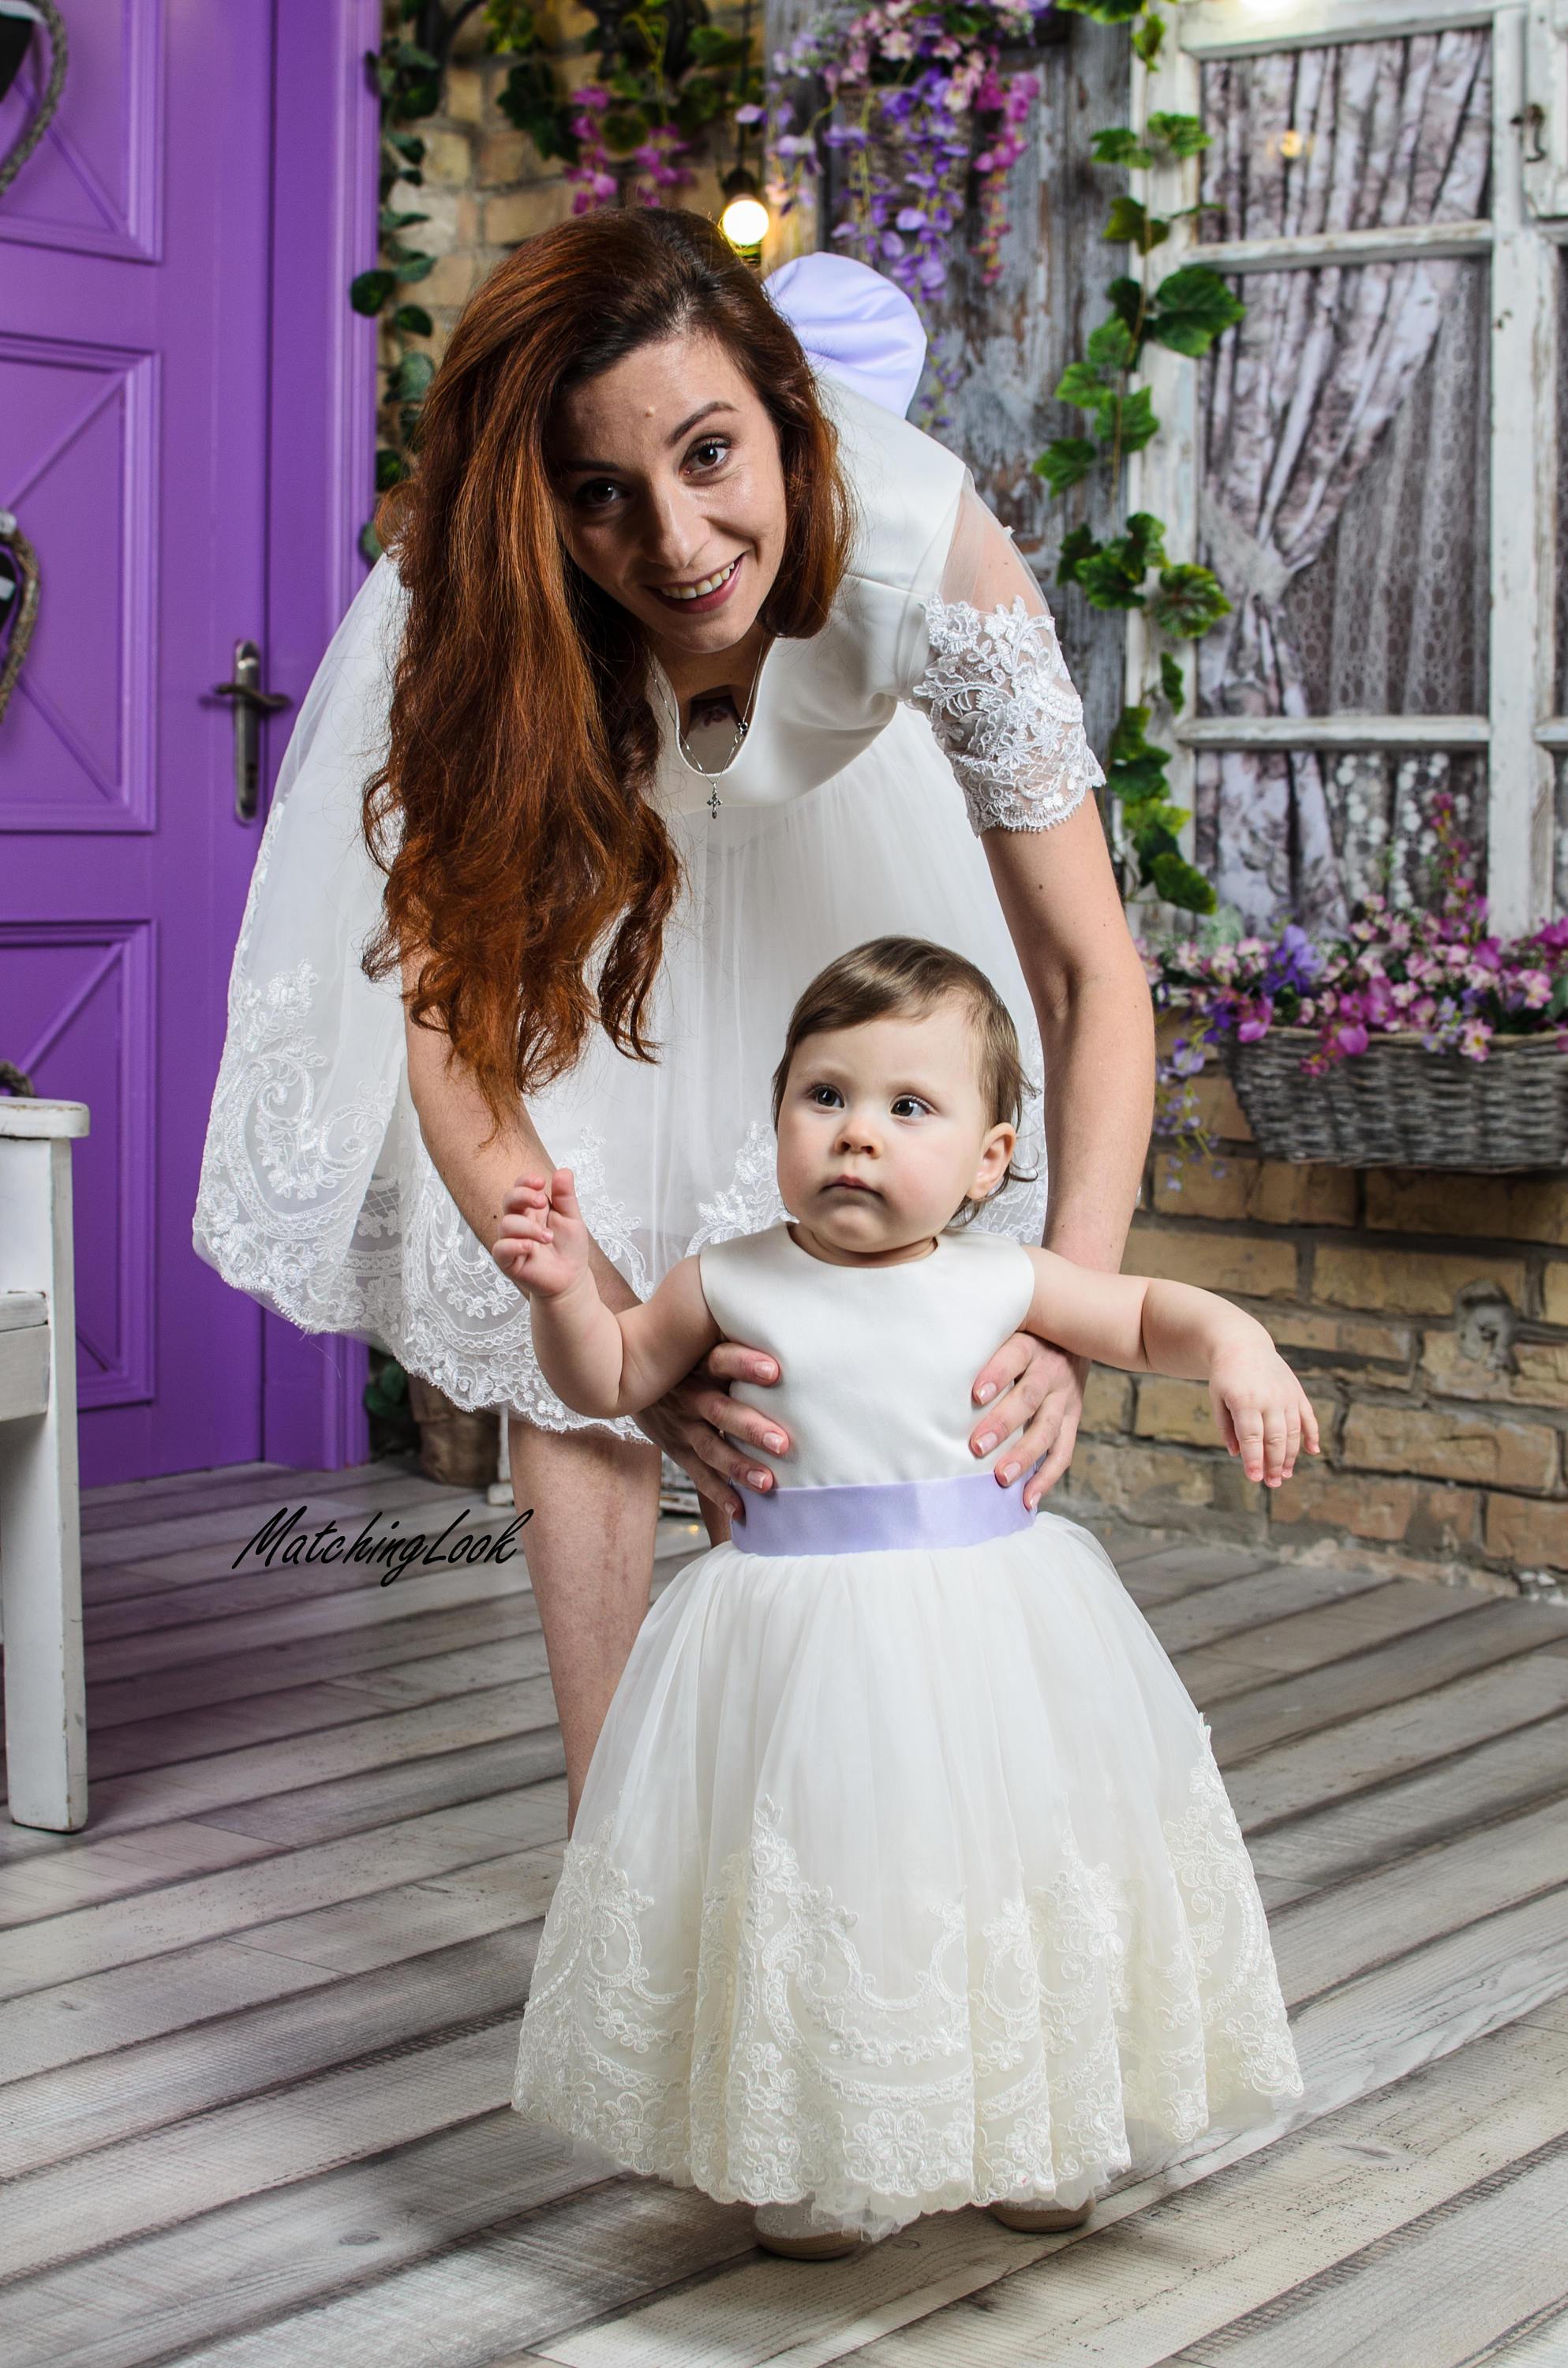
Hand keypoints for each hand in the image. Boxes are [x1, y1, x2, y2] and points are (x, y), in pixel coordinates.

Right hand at [490, 1167, 591, 1299]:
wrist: (571, 1279)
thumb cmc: (569, 1248)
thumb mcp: (572, 1219)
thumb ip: (566, 1197)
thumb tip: (563, 1171)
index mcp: (533, 1209)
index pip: (520, 1187)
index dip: (526, 1181)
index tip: (541, 1182)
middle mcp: (520, 1222)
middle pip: (508, 1200)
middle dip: (523, 1196)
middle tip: (543, 1202)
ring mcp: (512, 1241)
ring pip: (506, 1224)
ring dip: (529, 1227)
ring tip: (548, 1237)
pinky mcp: (508, 1261)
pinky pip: (500, 1248)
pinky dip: (514, 1245)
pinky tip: (530, 1247)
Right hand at [633, 1340, 790, 1525]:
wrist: (625, 1372)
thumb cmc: (684, 1349)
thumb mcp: (696, 1332)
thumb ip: (729, 1323)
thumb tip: (784, 1299)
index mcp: (696, 1362)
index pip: (720, 1358)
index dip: (745, 1363)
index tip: (776, 1369)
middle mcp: (688, 1395)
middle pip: (721, 1411)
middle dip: (751, 1427)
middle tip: (784, 1442)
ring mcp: (681, 1425)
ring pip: (711, 1448)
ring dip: (739, 1467)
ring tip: (768, 1483)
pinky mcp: (677, 1448)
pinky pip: (698, 1474)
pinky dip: (720, 1494)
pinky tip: (742, 1512)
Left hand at [969, 1331, 1086, 1511]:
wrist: (1076, 1335)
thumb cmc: (1024, 1334)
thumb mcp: (1008, 1328)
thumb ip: (981, 1341)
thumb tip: (932, 1356)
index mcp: (1030, 1346)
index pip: (1014, 1357)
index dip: (997, 1375)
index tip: (976, 1395)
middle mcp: (1050, 1371)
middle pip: (1028, 1398)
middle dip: (1004, 1424)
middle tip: (977, 1446)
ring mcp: (1065, 1398)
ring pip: (1047, 1429)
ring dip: (1024, 1456)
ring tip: (1001, 1478)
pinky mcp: (1073, 1419)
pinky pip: (1063, 1452)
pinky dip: (1047, 1478)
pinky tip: (1027, 1499)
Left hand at [1209, 1341, 1320, 1486]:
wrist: (1242, 1343)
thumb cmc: (1225, 1375)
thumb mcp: (1217, 1398)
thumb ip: (1227, 1427)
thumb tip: (1237, 1454)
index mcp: (1245, 1400)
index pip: (1251, 1437)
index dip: (1254, 1460)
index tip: (1255, 1478)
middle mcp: (1269, 1398)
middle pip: (1275, 1438)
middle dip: (1274, 1464)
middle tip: (1271, 1483)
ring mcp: (1286, 1395)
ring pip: (1293, 1432)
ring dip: (1290, 1456)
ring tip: (1284, 1475)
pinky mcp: (1297, 1392)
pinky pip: (1308, 1417)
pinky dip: (1312, 1435)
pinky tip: (1312, 1451)